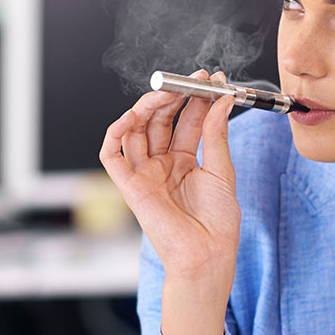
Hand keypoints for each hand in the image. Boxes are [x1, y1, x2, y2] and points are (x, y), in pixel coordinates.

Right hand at [98, 69, 239, 283]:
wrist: (207, 255)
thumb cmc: (217, 223)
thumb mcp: (222, 170)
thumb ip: (216, 134)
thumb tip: (223, 101)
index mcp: (183, 161)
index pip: (185, 120)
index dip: (195, 99)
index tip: (211, 79)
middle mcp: (161, 164)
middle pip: (159, 120)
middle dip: (173, 96)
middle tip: (191, 80)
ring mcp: (144, 173)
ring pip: (135, 130)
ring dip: (147, 106)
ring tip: (167, 90)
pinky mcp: (129, 186)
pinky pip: (112, 155)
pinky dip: (115, 133)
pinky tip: (131, 115)